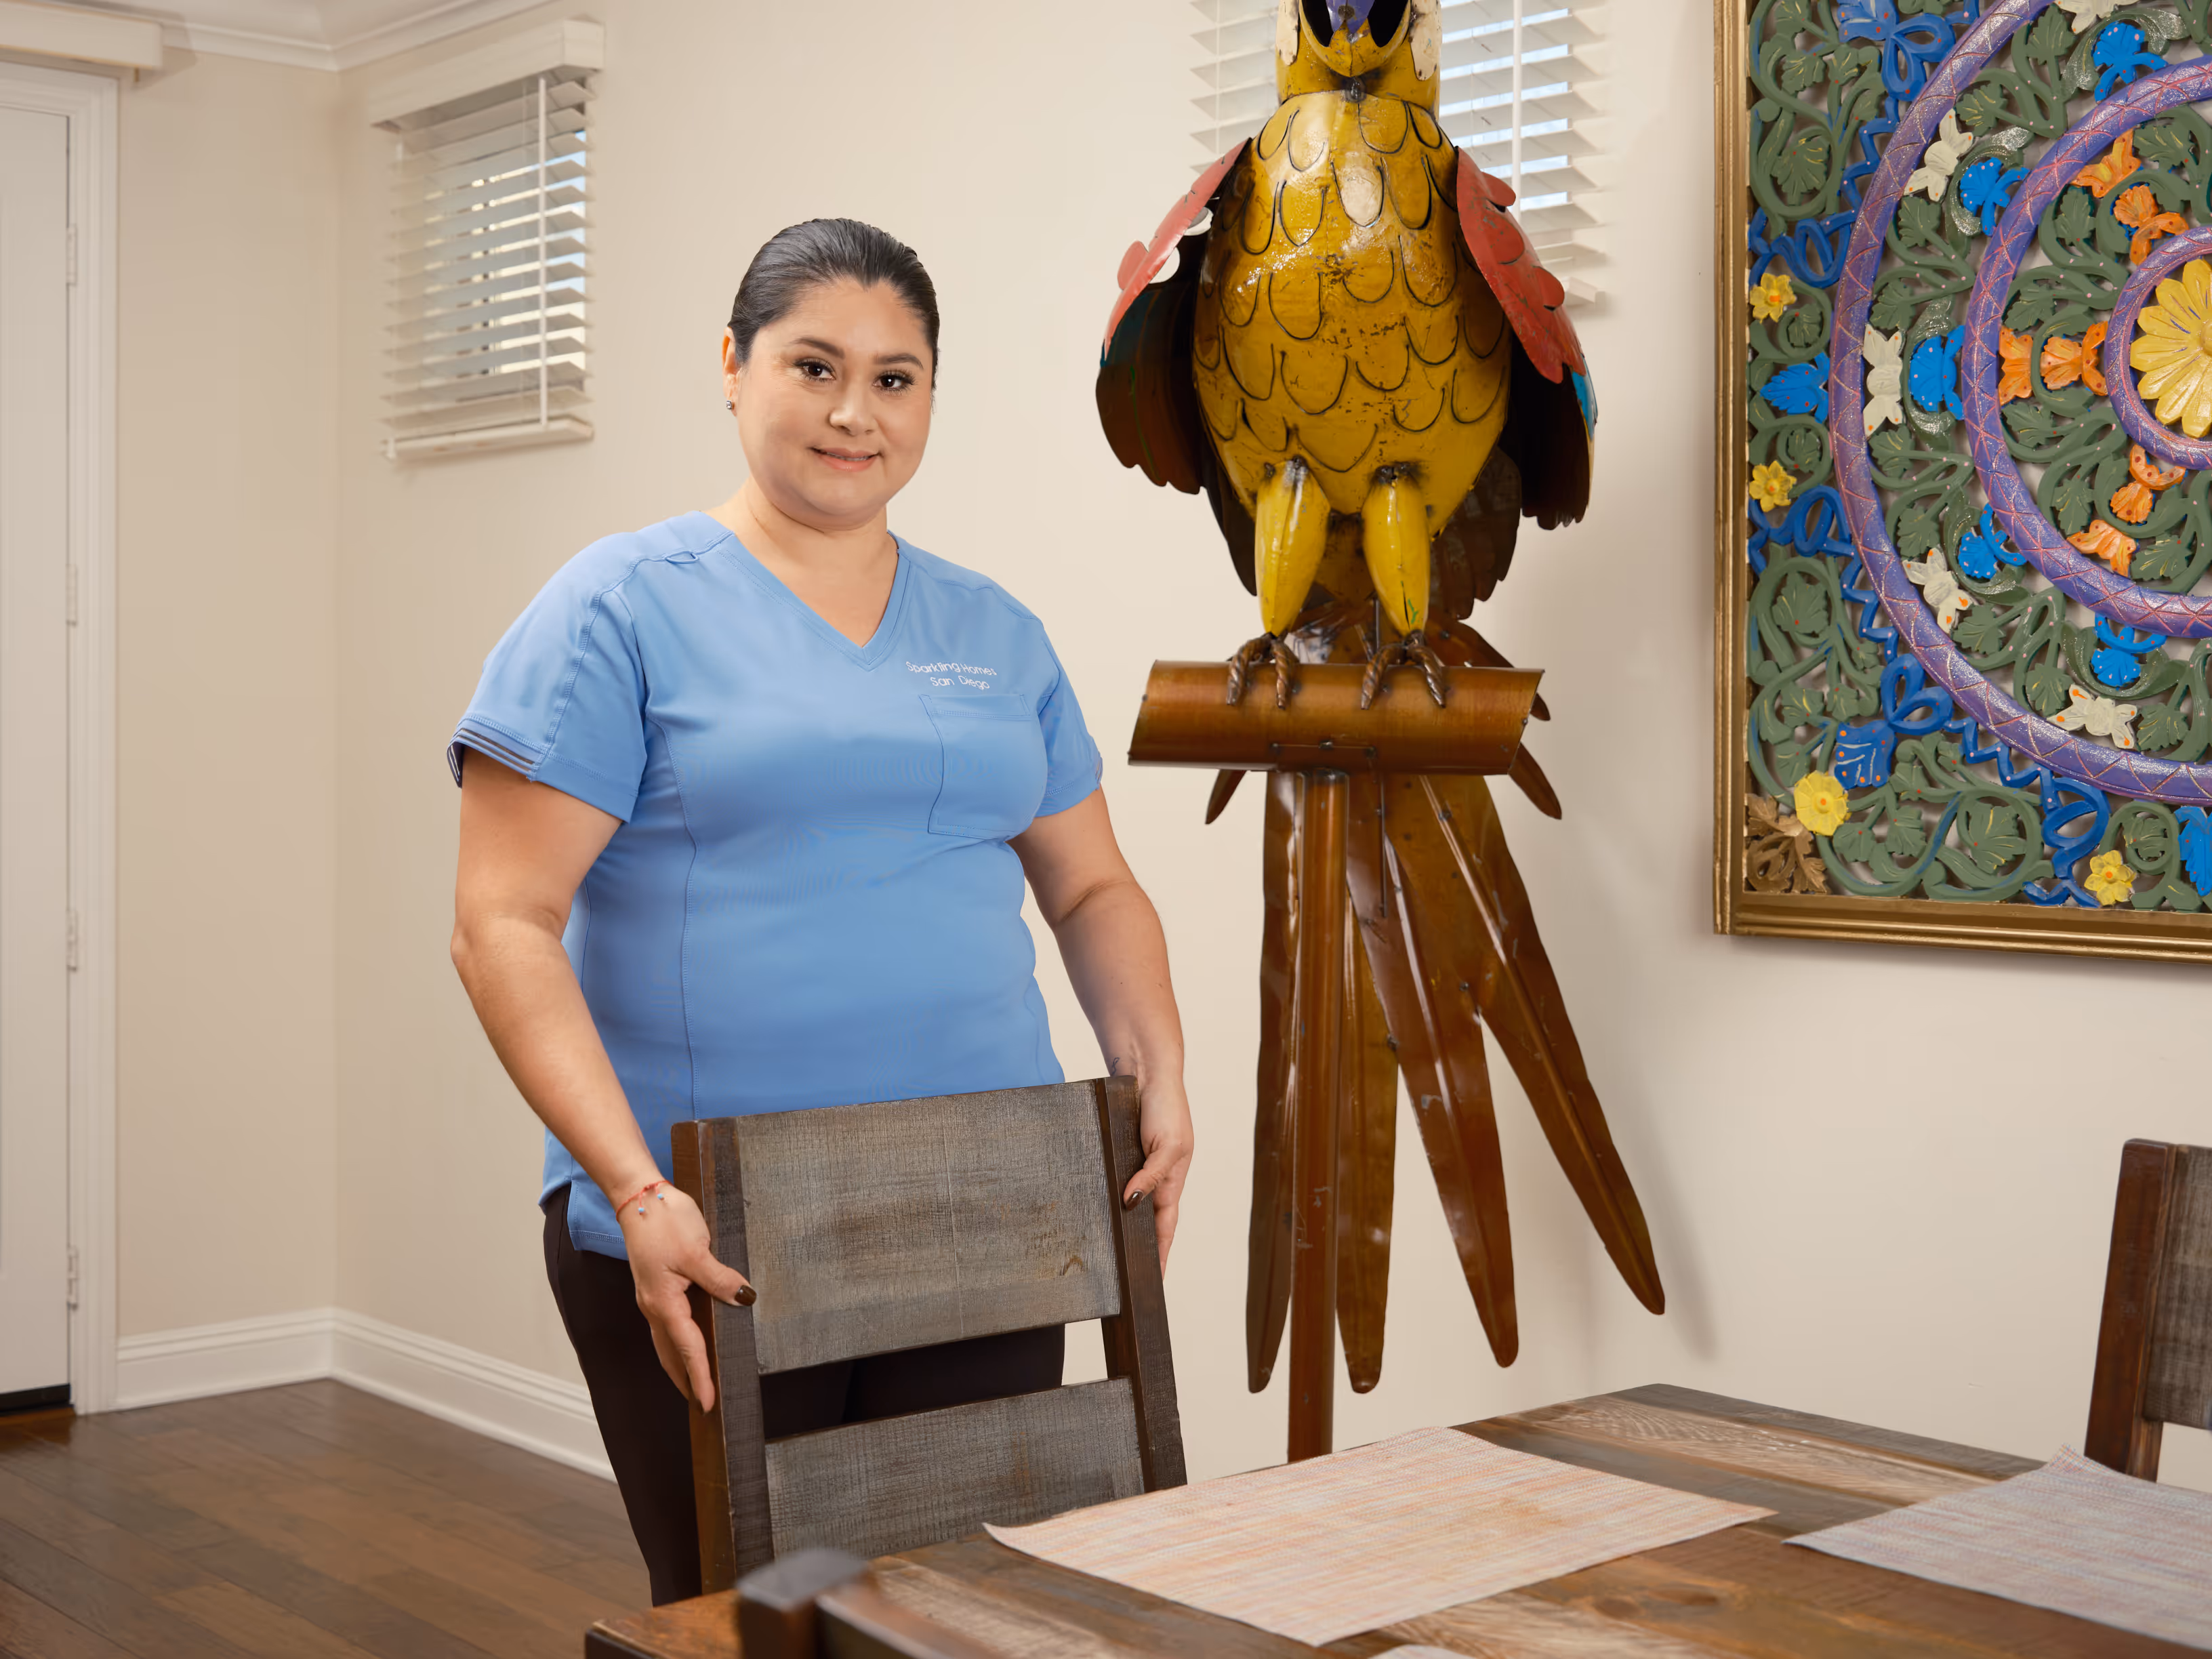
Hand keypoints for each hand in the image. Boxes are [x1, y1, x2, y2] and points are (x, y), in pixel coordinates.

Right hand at [618, 1181, 752, 1410]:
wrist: (638, 1197)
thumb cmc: (664, 1221)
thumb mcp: (697, 1250)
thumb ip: (720, 1278)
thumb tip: (744, 1298)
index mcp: (664, 1302)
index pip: (687, 1348)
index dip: (700, 1376)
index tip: (709, 1402)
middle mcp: (654, 1306)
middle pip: (670, 1354)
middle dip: (685, 1379)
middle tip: (701, 1404)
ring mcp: (652, 1297)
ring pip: (665, 1341)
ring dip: (678, 1363)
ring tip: (694, 1382)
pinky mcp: (655, 1286)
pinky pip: (666, 1324)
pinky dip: (676, 1342)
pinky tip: (686, 1341)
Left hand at [1122, 1075, 1194, 1268]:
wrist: (1147, 1071)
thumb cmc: (1166, 1105)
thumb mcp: (1166, 1145)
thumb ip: (1151, 1175)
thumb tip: (1131, 1203)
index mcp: (1173, 1179)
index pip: (1166, 1226)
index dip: (1162, 1253)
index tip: (1157, 1280)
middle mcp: (1156, 1176)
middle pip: (1148, 1220)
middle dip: (1142, 1247)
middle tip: (1130, 1276)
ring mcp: (1138, 1165)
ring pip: (1130, 1203)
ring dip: (1123, 1224)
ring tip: (1111, 1252)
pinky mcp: (1122, 1153)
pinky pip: (1115, 1181)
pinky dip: (1109, 1197)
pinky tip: (1095, 1210)